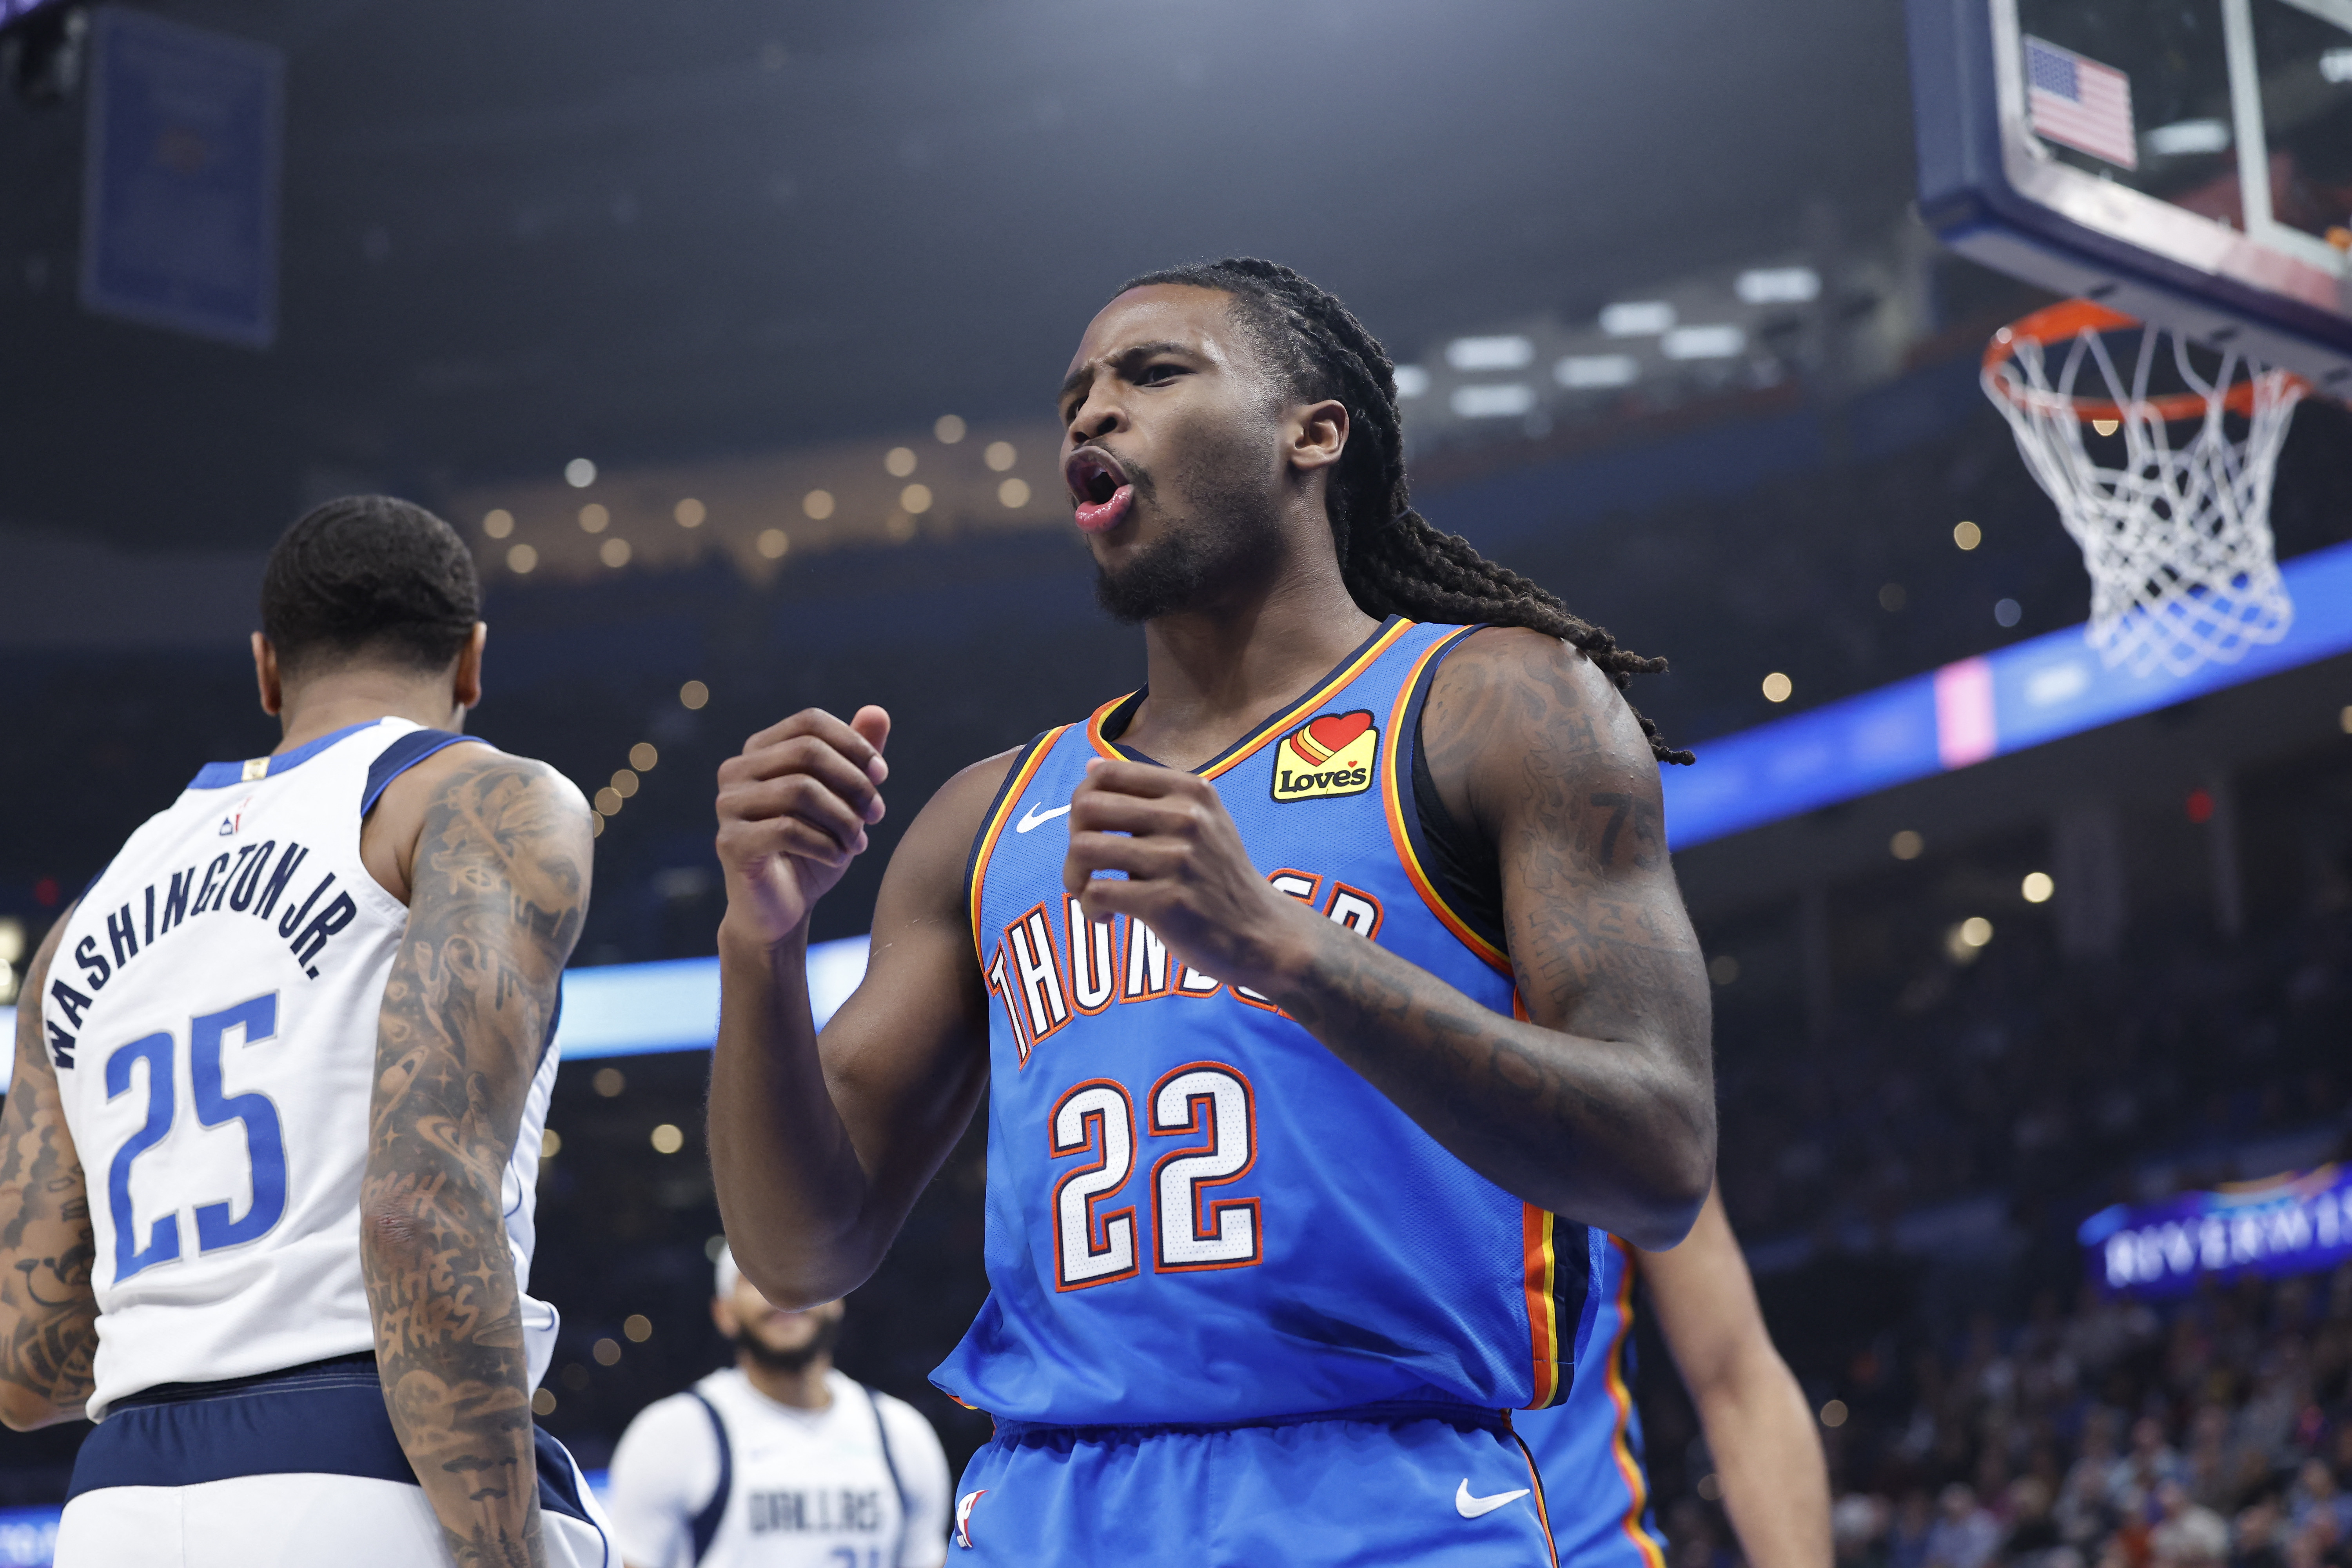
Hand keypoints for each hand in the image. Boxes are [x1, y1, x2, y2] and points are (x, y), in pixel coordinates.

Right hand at [716, 706, 889, 946]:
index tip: (882, 774)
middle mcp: (736, 771)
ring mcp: (728, 806)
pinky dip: (825, 844)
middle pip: (808, 752)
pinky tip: (839, 856)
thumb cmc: (814, 848)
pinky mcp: (730, 842)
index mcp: (760, 751)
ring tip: (859, 842)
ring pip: (800, 790)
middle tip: (877, 814)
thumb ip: (856, 756)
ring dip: (843, 818)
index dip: (853, 743)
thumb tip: (878, 710)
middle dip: (854, 782)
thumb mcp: (843, 800)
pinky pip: (787, 829)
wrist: (783, 909)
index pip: (809, 723)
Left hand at [1062, 758, 1311, 993]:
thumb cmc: (1219, 876)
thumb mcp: (1203, 820)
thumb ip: (1151, 794)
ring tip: (1089, 893)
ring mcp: (1176, 859)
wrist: (1260, 933)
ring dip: (1074, 876)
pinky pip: (1096, 893)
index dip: (1083, 800)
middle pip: (1087, 806)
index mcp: (1190, 790)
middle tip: (1087, 865)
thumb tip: (1090, 768)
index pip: (1107, 772)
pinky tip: (1105, 917)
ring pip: (1084, 848)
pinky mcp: (1165, 901)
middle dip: (1072, 838)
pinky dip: (1088, 908)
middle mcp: (1185, 817)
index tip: (1093, 829)